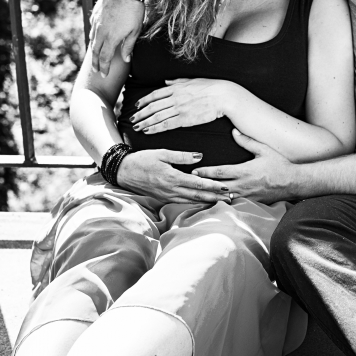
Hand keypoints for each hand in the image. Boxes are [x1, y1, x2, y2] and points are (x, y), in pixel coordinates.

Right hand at [90, 0, 144, 76]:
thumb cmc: (134, 10)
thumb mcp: (135, 30)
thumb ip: (129, 46)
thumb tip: (126, 60)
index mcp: (111, 38)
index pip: (105, 58)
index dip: (104, 68)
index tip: (103, 75)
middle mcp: (100, 31)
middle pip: (95, 51)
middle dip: (95, 63)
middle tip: (96, 71)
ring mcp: (96, 22)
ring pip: (92, 40)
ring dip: (93, 50)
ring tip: (95, 57)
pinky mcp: (96, 14)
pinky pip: (92, 28)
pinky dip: (93, 36)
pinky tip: (95, 38)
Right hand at [116, 149, 230, 203]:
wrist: (124, 172)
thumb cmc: (142, 160)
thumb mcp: (162, 153)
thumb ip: (181, 156)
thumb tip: (200, 156)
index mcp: (172, 177)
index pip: (198, 184)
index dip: (213, 186)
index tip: (226, 187)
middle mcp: (171, 190)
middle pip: (198, 195)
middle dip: (215, 197)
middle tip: (231, 198)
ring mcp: (167, 196)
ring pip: (192, 201)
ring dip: (208, 201)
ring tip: (222, 201)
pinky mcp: (164, 198)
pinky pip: (183, 202)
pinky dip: (195, 202)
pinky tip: (203, 202)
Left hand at [130, 79, 235, 133]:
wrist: (223, 96)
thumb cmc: (211, 87)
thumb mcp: (192, 80)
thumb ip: (177, 81)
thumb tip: (165, 82)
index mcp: (176, 87)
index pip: (155, 94)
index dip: (144, 100)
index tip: (137, 105)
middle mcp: (175, 98)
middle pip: (152, 106)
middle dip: (140, 113)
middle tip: (132, 119)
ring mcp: (179, 109)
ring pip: (156, 117)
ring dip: (145, 122)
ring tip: (136, 127)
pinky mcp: (185, 119)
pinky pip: (166, 125)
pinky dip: (155, 128)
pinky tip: (148, 131)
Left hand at [195, 130, 295, 202]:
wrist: (293, 182)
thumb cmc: (279, 164)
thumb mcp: (264, 150)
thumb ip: (247, 141)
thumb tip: (234, 132)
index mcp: (245, 171)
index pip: (220, 172)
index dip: (205, 172)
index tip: (194, 171)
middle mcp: (244, 185)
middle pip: (218, 186)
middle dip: (203, 185)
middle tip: (191, 183)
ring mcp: (247, 195)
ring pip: (224, 198)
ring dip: (211, 196)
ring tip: (198, 194)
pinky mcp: (252, 202)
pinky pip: (234, 203)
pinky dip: (223, 203)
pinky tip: (215, 203)